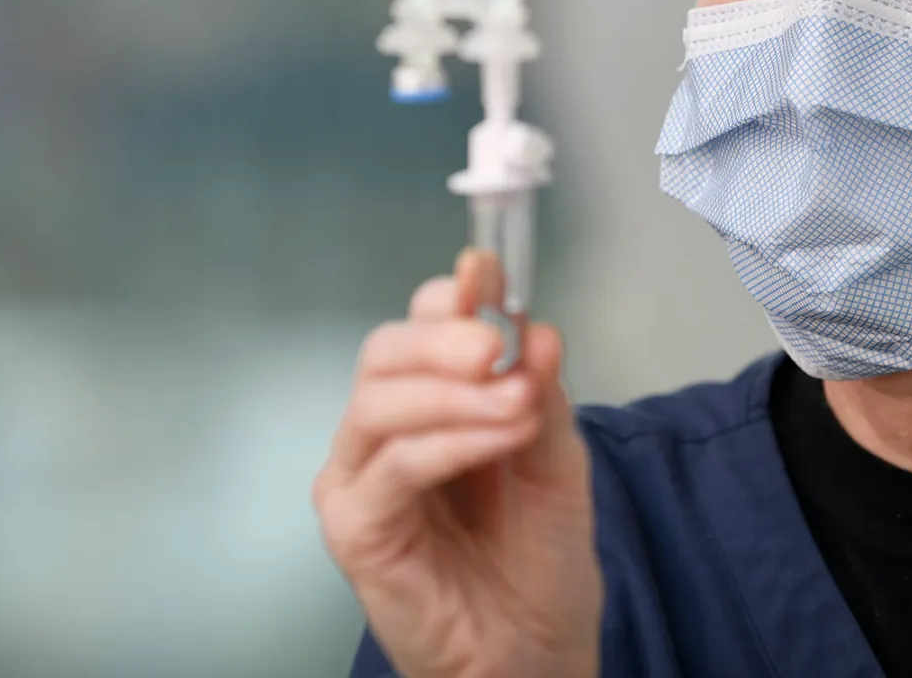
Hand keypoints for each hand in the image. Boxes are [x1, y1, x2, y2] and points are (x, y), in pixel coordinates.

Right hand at [314, 249, 600, 677]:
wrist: (534, 653)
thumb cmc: (538, 560)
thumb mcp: (556, 458)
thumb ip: (541, 392)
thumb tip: (536, 326)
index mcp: (427, 403)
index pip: (418, 325)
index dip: (452, 295)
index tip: (489, 272)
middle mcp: (380, 433)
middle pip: (385, 351)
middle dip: (445, 336)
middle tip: (499, 345)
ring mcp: (358, 480)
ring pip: (380, 401)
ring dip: (455, 392)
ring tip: (517, 402)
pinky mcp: (356, 529)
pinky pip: (394, 466)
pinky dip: (450, 441)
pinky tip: (498, 436)